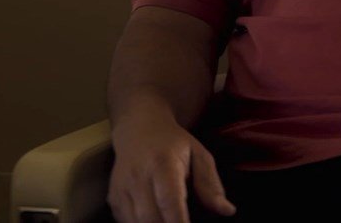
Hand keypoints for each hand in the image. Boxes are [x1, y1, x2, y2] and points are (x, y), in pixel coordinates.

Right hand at [108, 114, 235, 222]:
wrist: (138, 127)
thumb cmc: (173, 144)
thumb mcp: (199, 155)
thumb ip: (211, 184)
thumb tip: (227, 211)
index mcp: (162, 164)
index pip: (169, 201)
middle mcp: (138, 176)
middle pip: (151, 218)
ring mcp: (122, 187)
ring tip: (171, 222)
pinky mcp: (113, 198)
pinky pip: (126, 222)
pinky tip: (155, 220)